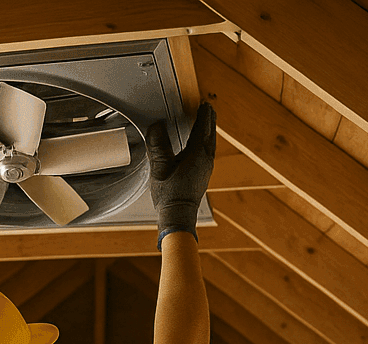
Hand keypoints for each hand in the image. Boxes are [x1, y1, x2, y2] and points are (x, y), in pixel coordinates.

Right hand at [147, 101, 215, 245]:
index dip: (203, 114)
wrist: (178, 216)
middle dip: (209, 120)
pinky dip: (206, 142)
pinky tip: (201, 144)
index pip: (202, 128)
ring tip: (206, 122)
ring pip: (211, 143)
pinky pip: (208, 152)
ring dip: (209, 130)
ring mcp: (206, 168)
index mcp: (197, 155)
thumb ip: (158, 146)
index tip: (204, 103)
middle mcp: (206, 160)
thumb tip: (156, 126)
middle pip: (210, 134)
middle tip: (208, 108)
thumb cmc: (169, 195)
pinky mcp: (203, 175)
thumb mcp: (159, 168)